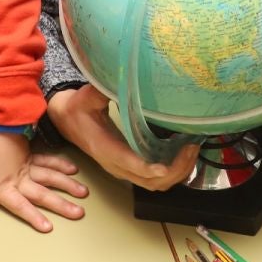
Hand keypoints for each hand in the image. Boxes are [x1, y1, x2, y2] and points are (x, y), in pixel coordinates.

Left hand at [0, 130, 87, 232]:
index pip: (20, 206)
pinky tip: (73, 170)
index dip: (33, 216)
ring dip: (67, 186)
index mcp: (5, 187)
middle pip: (42, 194)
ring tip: (83, 194)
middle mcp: (20, 179)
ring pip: (51, 178)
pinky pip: (49, 162)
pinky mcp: (31, 155)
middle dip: (61, 205)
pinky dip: (61, 165)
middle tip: (79, 213)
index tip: (48, 227)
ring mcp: (28, 167)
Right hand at [46, 84, 197, 190]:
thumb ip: (101, 90)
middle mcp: (116, 164)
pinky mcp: (132, 167)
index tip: (165, 166)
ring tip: (192, 149)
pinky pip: (156, 179)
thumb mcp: (86, 97)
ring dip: (177, 172)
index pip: (128, 164)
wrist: (70, 122)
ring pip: (156, 184)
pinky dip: (173, 171)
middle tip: (191, 147)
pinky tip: (184, 152)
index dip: (147, 168)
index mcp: (105, 148)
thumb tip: (119, 77)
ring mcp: (125, 169)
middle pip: (149, 181)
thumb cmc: (79, 109)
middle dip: (174, 170)